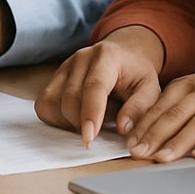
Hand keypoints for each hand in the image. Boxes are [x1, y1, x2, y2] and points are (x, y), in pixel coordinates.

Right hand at [35, 26, 164, 146]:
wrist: (124, 54)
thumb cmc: (137, 74)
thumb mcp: (150, 88)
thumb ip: (140, 108)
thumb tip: (122, 129)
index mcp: (107, 57)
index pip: (93, 87)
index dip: (90, 114)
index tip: (89, 139)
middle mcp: (80, 58)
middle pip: (70, 98)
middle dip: (80, 124)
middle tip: (99, 133)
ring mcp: (64, 66)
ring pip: (52, 101)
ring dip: (66, 122)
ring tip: (89, 122)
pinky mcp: (54, 77)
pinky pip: (44, 103)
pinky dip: (55, 118)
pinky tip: (74, 120)